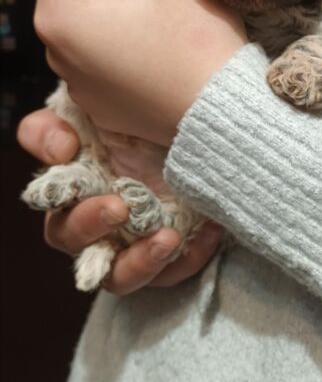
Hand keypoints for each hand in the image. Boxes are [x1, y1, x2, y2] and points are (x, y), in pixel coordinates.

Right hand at [17, 109, 222, 294]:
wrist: (204, 126)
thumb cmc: (141, 117)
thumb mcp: (96, 106)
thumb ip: (57, 125)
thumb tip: (60, 150)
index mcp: (77, 186)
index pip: (53, 203)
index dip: (62, 197)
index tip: (79, 169)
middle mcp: (100, 219)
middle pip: (76, 244)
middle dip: (90, 227)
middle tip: (117, 207)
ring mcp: (135, 239)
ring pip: (119, 275)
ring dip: (139, 263)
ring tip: (167, 239)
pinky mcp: (171, 252)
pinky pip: (172, 271)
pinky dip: (187, 258)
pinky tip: (209, 232)